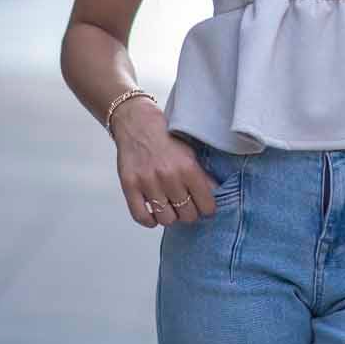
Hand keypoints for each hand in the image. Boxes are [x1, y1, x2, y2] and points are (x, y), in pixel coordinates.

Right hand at [110, 101, 217, 228]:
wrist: (137, 123)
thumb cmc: (166, 136)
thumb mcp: (191, 151)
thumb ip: (202, 175)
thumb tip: (214, 195)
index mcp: (188, 167)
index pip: (206, 205)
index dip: (207, 209)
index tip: (205, 207)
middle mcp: (168, 177)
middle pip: (187, 215)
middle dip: (189, 213)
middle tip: (187, 206)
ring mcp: (147, 182)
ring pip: (166, 219)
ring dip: (170, 216)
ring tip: (170, 207)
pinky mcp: (129, 186)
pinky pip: (141, 216)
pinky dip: (149, 220)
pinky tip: (154, 213)